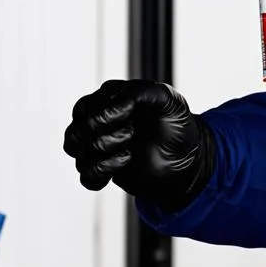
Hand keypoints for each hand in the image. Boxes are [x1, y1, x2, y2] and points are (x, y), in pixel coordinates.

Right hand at [63, 80, 216, 210]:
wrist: (188, 158)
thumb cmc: (177, 125)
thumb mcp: (169, 100)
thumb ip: (144, 91)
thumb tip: (118, 103)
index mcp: (110, 101)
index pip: (85, 108)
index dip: (105, 115)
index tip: (131, 115)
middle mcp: (100, 122)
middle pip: (77, 131)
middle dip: (104, 134)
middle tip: (131, 132)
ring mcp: (100, 146)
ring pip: (77, 153)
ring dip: (104, 151)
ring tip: (129, 149)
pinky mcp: (104, 169)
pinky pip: (85, 176)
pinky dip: (102, 171)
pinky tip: (124, 162)